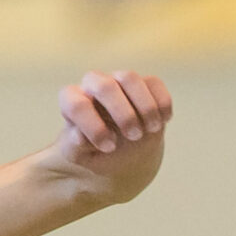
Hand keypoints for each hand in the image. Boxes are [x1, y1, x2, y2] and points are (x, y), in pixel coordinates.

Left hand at [43, 71, 171, 205]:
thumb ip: (76, 147)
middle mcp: (93, 86)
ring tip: (151, 129)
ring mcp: (119, 83)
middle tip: (134, 137)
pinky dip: (162, 104)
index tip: (109, 148)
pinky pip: (154, 83)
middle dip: (123, 114)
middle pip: (104, 86)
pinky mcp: (144, 85)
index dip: (94, 128)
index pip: (77, 105)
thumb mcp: (80, 156)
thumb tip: (79, 136)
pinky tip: (163, 121)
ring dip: (145, 107)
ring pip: (130, 78)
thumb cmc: (95, 152)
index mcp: (72, 101)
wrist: (118, 152)